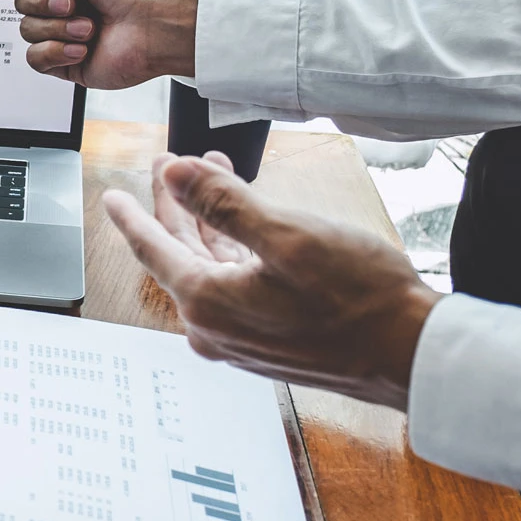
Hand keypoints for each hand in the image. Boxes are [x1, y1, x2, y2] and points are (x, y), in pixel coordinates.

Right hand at [0, 0, 199, 88]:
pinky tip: (82, 46)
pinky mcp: (66, 63)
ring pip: (26, 31)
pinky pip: (36, 58)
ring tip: (89, 26)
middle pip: (19, 4)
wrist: (154, 19)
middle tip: (72, 0)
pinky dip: (56, 50)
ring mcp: (62, 35)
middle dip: (42, 1)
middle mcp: (61, 7)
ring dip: (56, 26)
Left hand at [101, 151, 441, 408]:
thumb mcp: (286, 235)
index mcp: (207, 301)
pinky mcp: (267, 339)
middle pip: (179, 252)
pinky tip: (247, 222)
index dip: (131, 214)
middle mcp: (214, 326)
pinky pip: (234, 283)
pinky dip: (234, 247)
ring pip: (209, 265)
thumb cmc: (359, 298)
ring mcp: (240, 336)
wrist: (410, 354)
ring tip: (213, 176)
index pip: (151, 248)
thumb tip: (175, 175)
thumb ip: (222, 203)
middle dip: (175, 204)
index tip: (110, 196)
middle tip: (170, 166)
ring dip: (209, 220)